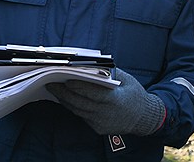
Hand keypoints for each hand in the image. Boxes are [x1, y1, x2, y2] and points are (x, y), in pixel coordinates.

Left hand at [46, 68, 164, 135]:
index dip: (76, 86)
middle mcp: (105, 113)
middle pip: (79, 102)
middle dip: (62, 92)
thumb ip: (110, 72)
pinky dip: (73, 106)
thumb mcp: (127, 79)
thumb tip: (91, 65)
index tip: (64, 78)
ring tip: (54, 89)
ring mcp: (101, 122)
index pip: (90, 92)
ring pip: (77, 110)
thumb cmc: (135, 94)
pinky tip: (66, 98)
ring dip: (64, 100)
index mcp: (114, 99)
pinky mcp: (98, 128)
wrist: (144, 118)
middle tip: (50, 82)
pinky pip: (82, 116)